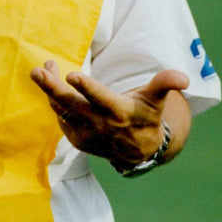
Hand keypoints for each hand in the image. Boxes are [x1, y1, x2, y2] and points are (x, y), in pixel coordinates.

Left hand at [30, 60, 189, 164]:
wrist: (138, 151)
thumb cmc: (147, 116)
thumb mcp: (157, 99)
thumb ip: (165, 84)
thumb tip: (184, 79)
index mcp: (119, 112)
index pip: (101, 99)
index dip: (87, 87)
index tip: (71, 74)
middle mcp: (101, 125)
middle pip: (71, 104)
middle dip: (53, 87)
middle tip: (37, 71)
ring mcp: (86, 133)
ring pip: (61, 109)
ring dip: (49, 89)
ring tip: (41, 70)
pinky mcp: (76, 138)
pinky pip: (60, 117)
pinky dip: (53, 100)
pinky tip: (49, 82)